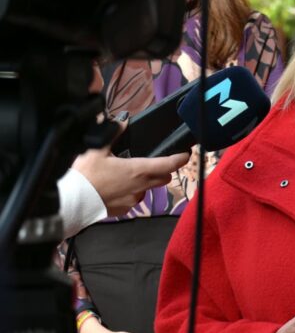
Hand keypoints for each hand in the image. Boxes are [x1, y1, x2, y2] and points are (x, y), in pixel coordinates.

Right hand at [72, 137, 189, 215]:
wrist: (71, 203)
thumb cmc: (86, 176)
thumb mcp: (96, 150)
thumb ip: (112, 134)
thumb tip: (122, 122)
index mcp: (138, 170)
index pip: (169, 164)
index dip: (180, 158)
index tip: (185, 153)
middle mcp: (141, 187)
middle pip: (163, 178)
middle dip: (163, 170)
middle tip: (154, 162)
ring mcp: (134, 200)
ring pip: (148, 189)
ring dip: (144, 182)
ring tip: (126, 175)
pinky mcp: (125, 210)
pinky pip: (133, 199)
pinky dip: (130, 193)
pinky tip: (115, 188)